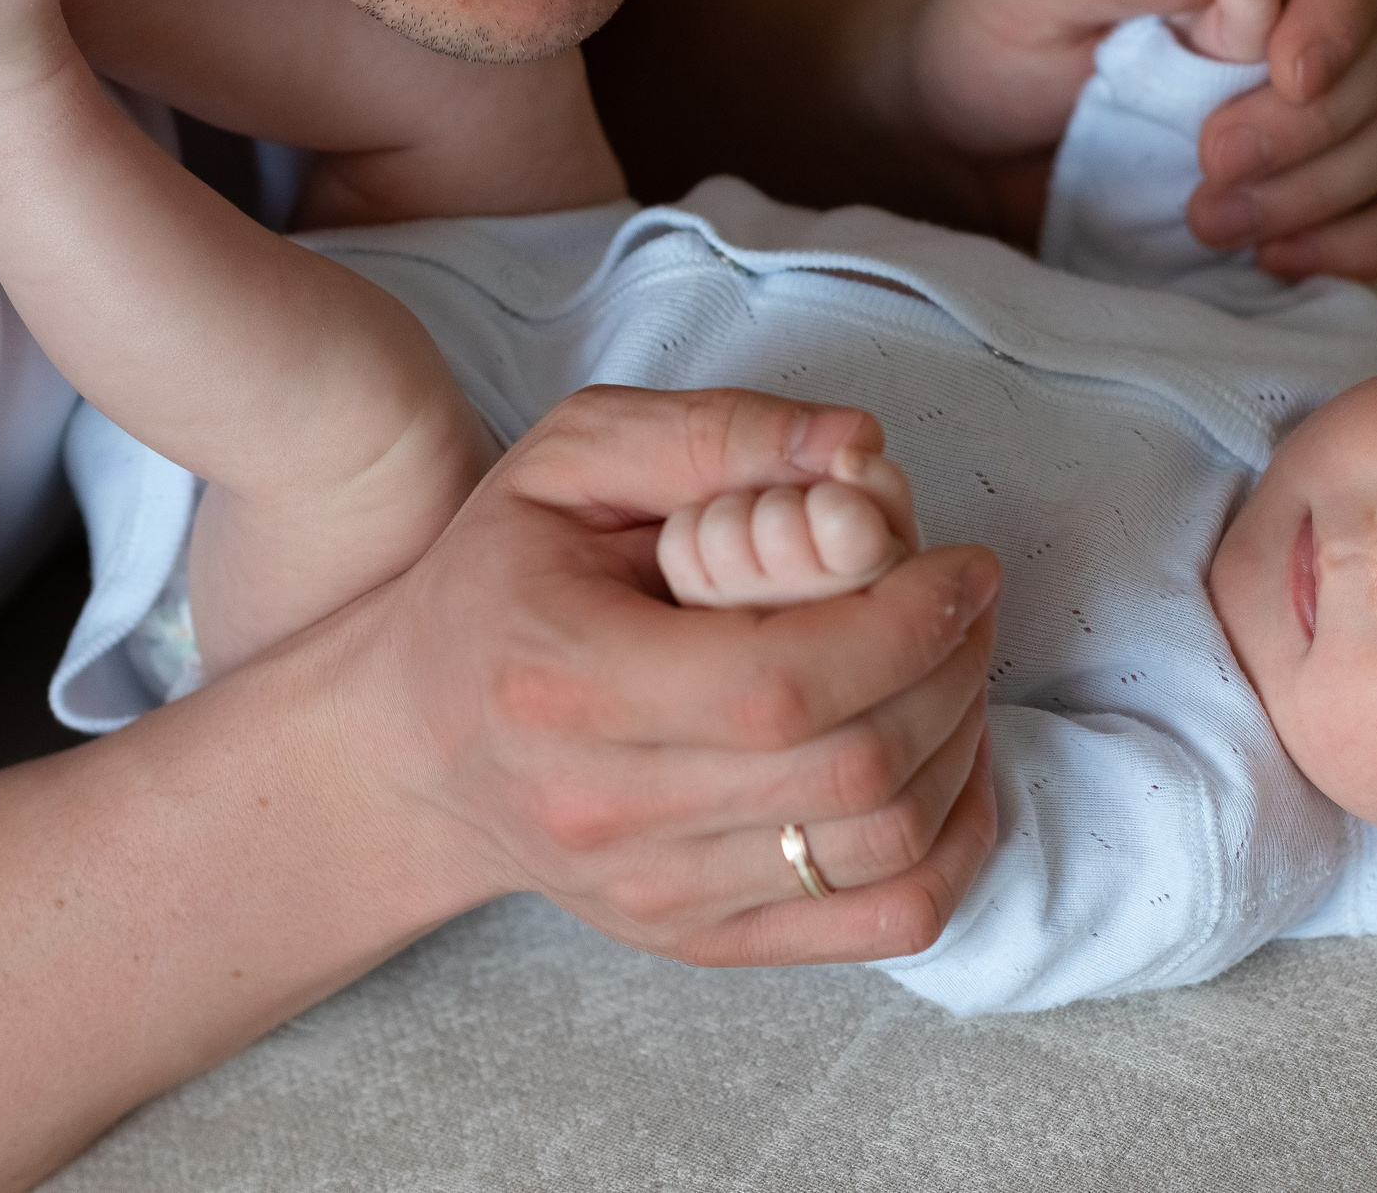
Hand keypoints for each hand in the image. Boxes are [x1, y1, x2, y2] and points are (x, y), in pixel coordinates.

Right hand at [343, 385, 996, 963]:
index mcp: (563, 682)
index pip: (783, 683)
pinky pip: (889, 917)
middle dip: (950, 668)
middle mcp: (605, 813)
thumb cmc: (498, 586)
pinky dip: (955, 837)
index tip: (959, 563)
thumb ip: (717, 436)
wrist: (414, 750)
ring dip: (961, 742)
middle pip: (852, 767)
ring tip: (950, 660)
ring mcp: (657, 898)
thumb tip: (861, 448)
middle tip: (963, 597)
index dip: (905, 622)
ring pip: (885, 845)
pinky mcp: (703, 941)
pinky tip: (947, 757)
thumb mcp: (571, 462)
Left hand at [905, 0, 1376, 278]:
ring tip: (1206, 220)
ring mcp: (1336, 76)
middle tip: (1210, 162)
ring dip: (1328, 183)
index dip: (1340, 2)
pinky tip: (1277, 258)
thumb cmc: (993, 37)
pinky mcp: (1335, 167)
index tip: (1280, 72)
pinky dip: (1370, 237)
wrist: (966, 137)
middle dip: (1318, 115)